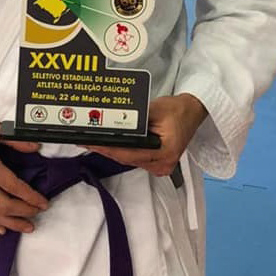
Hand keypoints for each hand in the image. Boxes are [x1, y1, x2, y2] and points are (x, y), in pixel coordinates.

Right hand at [0, 111, 48, 234]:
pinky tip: (1, 227)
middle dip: (24, 212)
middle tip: (36, 212)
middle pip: (4, 205)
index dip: (31, 196)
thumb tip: (33, 146)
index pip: (13, 186)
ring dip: (11, 223)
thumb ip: (12, 139)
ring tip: (26, 226)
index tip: (42, 201)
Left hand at [82, 93, 206, 176]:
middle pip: (126, 158)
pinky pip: (133, 157)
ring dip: (110, 149)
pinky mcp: (155, 161)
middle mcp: (162, 164)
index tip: (91, 142)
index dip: (108, 148)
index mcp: (165, 152)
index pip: (129, 154)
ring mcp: (159, 165)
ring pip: (127, 159)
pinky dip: (119, 150)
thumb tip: (112, 120)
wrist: (191, 111)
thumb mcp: (154, 109)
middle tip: (84, 139)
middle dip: (104, 148)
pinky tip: (106, 142)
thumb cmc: (177, 110)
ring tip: (91, 140)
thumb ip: (134, 119)